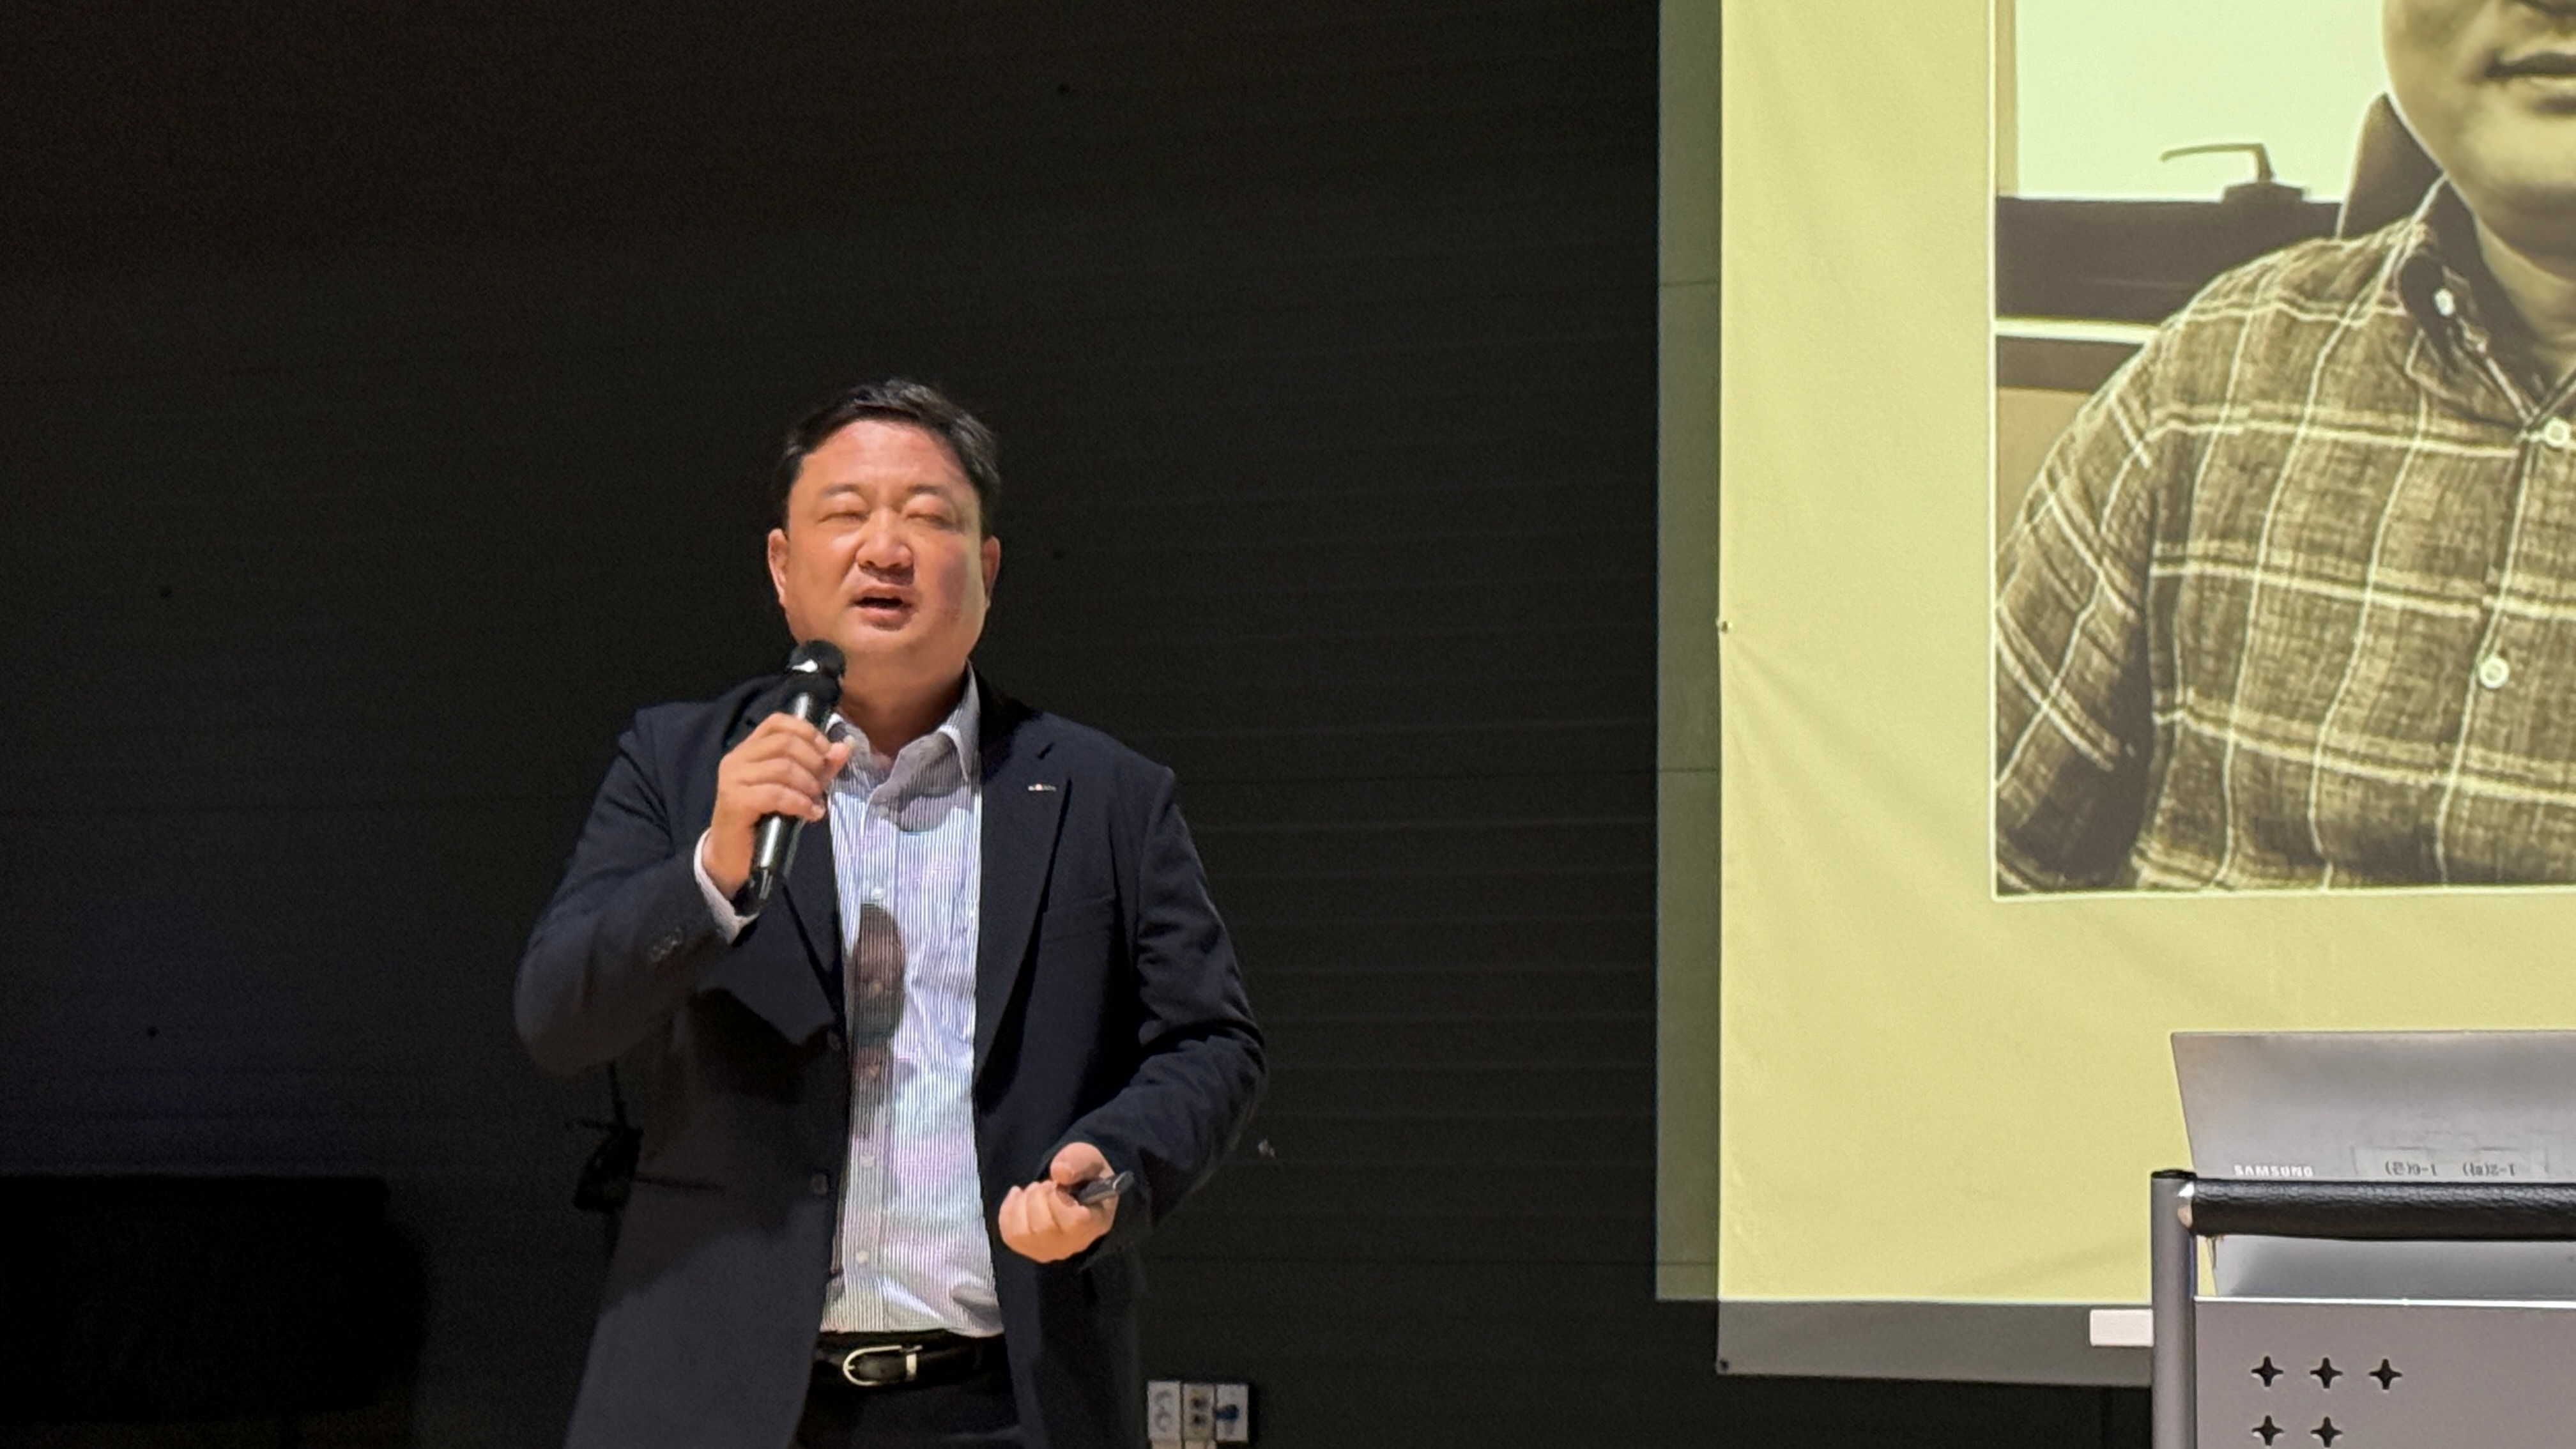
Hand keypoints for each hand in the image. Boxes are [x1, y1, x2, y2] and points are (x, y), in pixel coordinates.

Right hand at [701, 714, 851, 896]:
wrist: (733, 856)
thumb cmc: (765, 819)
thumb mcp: (798, 788)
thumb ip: (820, 767)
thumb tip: (844, 747)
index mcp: (749, 749)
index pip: (777, 722)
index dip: (807, 732)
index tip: (827, 752)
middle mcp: (737, 758)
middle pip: (785, 743)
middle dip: (812, 761)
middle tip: (822, 784)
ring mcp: (733, 778)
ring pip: (782, 768)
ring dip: (808, 785)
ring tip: (815, 801)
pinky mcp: (735, 801)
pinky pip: (776, 794)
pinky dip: (800, 803)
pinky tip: (811, 814)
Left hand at [997, 1141, 1117, 1262]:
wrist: (1076, 1192)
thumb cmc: (1085, 1177)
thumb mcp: (1088, 1159)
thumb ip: (1078, 1161)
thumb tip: (1058, 1172)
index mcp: (1096, 1223)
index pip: (1074, 1221)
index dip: (1058, 1198)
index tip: (1060, 1184)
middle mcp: (1074, 1244)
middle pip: (1042, 1228)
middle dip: (1037, 1196)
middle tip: (1046, 1184)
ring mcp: (1051, 1250)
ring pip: (1022, 1234)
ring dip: (1022, 1203)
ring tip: (1034, 1190)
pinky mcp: (1030, 1249)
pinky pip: (1010, 1235)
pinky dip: (1008, 1210)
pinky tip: (1019, 1196)